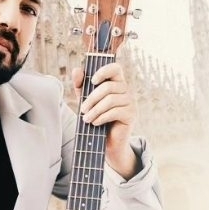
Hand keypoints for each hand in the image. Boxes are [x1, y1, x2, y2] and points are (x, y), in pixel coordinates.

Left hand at [71, 62, 139, 179]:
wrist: (108, 141)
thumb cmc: (97, 117)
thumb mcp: (86, 100)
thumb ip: (80, 86)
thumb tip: (76, 70)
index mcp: (116, 83)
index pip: (115, 68)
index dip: (104, 71)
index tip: (92, 81)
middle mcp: (126, 90)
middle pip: (108, 87)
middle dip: (91, 99)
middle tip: (82, 110)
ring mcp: (131, 102)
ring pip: (110, 100)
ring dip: (95, 110)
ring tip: (86, 119)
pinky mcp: (131, 114)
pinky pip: (115, 112)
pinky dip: (101, 117)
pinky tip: (94, 123)